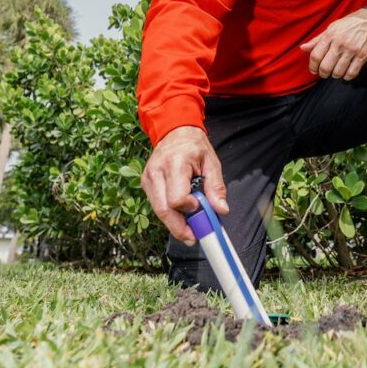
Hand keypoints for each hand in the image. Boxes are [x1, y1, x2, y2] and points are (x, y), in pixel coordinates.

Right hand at [140, 125, 228, 245]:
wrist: (175, 132)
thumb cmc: (195, 147)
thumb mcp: (212, 162)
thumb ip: (216, 188)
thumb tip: (221, 211)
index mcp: (175, 164)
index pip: (176, 198)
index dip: (189, 208)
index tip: (199, 206)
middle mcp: (156, 172)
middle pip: (163, 210)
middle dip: (179, 227)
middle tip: (195, 236)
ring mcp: (148, 178)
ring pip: (158, 211)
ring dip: (174, 223)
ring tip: (190, 224)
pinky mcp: (145, 184)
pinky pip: (157, 206)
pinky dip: (169, 214)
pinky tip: (181, 212)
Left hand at [299, 8, 366, 79]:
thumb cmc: (349, 24)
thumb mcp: (331, 28)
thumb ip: (317, 40)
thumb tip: (302, 48)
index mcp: (330, 36)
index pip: (315, 56)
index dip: (312, 66)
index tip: (314, 70)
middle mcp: (340, 43)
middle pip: (325, 67)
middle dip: (323, 73)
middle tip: (324, 73)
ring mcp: (352, 50)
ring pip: (338, 72)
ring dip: (335, 75)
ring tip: (335, 72)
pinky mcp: (363, 55)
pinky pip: (352, 73)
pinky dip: (347, 77)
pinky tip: (346, 73)